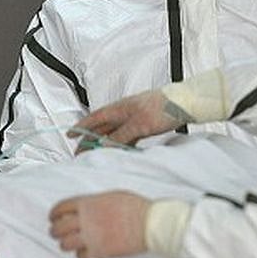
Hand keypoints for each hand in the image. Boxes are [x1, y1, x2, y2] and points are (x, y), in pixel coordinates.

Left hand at [49, 191, 149, 257]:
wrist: (149, 223)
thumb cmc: (134, 207)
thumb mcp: (111, 196)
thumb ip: (94, 202)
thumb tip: (86, 207)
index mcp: (87, 203)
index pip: (60, 208)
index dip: (54, 214)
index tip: (53, 218)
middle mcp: (85, 220)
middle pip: (58, 228)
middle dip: (55, 231)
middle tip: (57, 233)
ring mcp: (91, 237)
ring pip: (65, 245)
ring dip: (66, 244)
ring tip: (70, 244)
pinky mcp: (99, 252)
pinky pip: (81, 257)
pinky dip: (81, 255)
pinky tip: (86, 252)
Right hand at [69, 90, 186, 152]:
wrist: (186, 103)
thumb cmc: (164, 108)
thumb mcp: (139, 125)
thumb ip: (120, 136)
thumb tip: (104, 145)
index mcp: (120, 108)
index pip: (95, 117)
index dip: (81, 126)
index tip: (70, 134)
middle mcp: (125, 112)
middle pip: (102, 126)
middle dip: (90, 138)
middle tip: (80, 151)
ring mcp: (135, 118)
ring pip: (114, 132)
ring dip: (105, 143)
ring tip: (97, 154)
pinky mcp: (145, 124)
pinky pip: (128, 136)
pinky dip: (121, 144)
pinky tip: (121, 152)